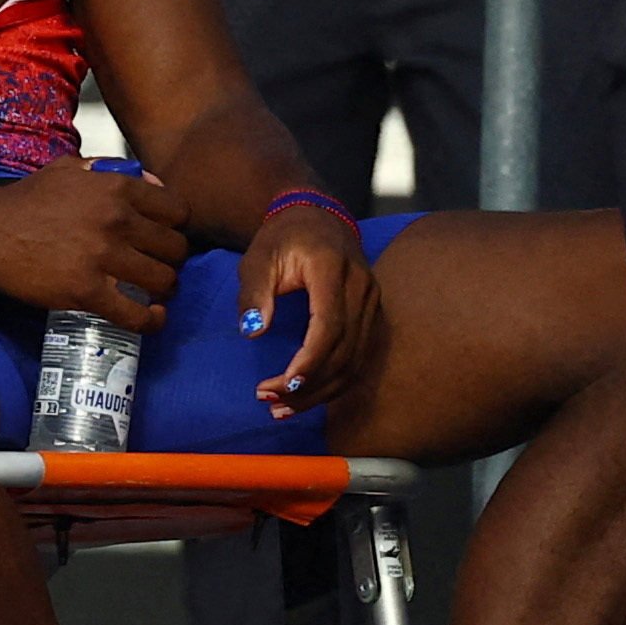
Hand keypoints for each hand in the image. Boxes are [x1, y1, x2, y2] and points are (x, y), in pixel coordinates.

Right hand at [0, 156, 189, 328]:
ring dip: (165, 290)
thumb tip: (151, 184)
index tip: (167, 238)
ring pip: (164, 280)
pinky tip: (154, 319)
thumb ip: (112, 172)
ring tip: (156, 293)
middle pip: (176, 248)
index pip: (178, 211)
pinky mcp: (87, 291)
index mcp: (117, 189)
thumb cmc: (27, 199)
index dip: (177, 228)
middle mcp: (117, 220)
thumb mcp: (71, 169)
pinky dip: (151, 321)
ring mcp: (103, 257)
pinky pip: (136, 314)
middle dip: (174, 261)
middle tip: (161, 267)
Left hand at [238, 202, 382, 415]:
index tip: (283, 384)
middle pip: (344, 350)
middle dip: (308, 384)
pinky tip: (305, 397)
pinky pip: (358, 358)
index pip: (329, 324)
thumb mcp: (258, 257)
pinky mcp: (373, 316)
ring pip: (355, 361)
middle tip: (269, 400)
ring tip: (281, 407)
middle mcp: (362, 286)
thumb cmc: (283, 238)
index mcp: (332, 268)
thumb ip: (254, 293)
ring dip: (320, 391)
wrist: (317, 217)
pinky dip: (333, 383)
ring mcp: (373, 302)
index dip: (310, 360)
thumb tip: (253, 332)